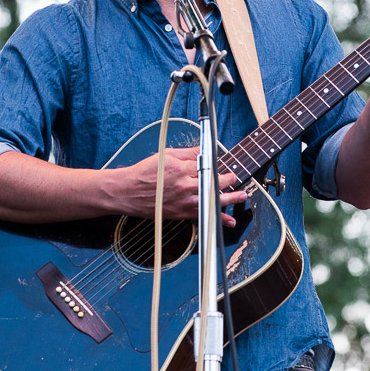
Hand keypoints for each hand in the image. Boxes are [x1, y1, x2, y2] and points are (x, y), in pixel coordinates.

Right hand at [123, 147, 243, 226]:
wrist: (127, 192)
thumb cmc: (143, 173)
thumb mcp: (165, 155)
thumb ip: (186, 153)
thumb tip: (203, 150)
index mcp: (180, 168)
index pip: (205, 165)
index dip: (216, 165)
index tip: (223, 166)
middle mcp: (184, 185)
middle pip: (212, 183)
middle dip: (227, 180)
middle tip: (234, 177)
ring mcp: (183, 201)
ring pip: (211, 200)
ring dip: (229, 198)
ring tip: (242, 196)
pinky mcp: (180, 213)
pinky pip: (202, 215)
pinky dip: (217, 219)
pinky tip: (228, 220)